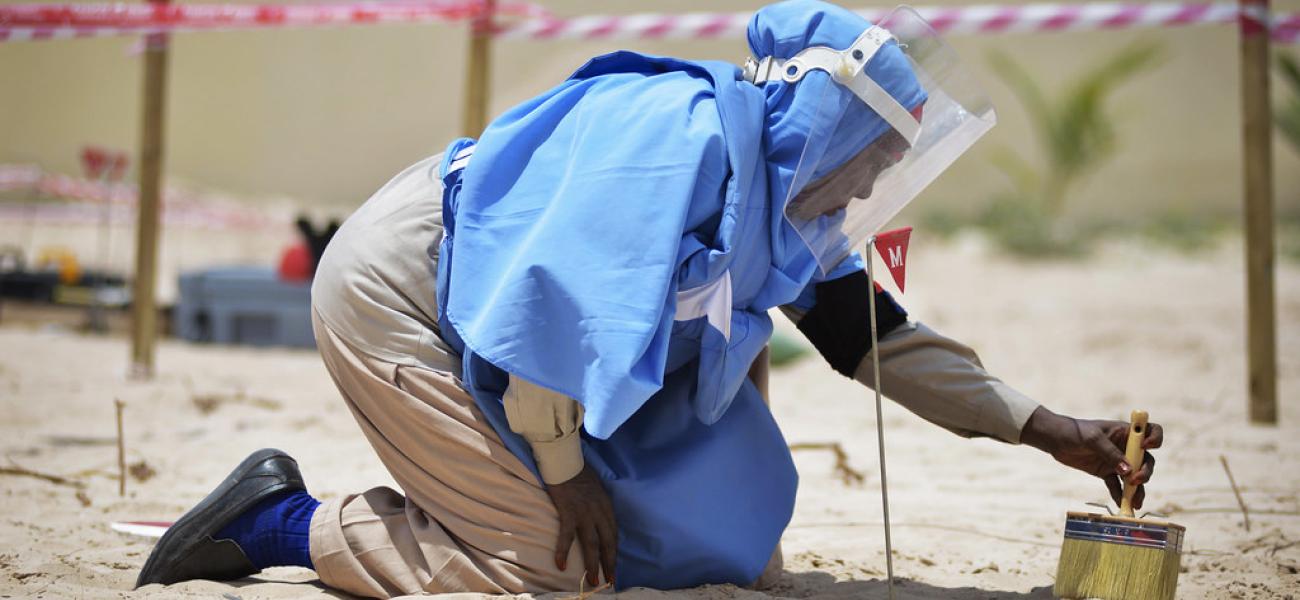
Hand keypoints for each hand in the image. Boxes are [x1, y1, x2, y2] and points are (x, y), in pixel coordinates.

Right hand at [545, 464, 616, 587]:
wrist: (564, 459)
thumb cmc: (578, 470)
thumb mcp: (596, 487)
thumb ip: (599, 503)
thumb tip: (599, 516)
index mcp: (606, 506)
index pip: (614, 534)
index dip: (614, 552)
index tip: (614, 566)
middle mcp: (599, 512)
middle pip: (607, 543)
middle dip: (609, 564)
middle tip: (610, 581)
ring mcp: (584, 513)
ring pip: (591, 544)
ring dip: (593, 564)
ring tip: (593, 581)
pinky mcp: (568, 512)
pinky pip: (567, 536)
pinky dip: (563, 551)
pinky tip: (561, 566)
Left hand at [1020, 406, 1162, 509]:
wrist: (1055, 440)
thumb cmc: (1074, 431)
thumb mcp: (1091, 438)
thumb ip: (1109, 453)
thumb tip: (1128, 471)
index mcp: (1126, 432)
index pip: (1151, 431)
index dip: (1154, 439)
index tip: (1146, 447)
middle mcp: (1126, 447)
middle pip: (1146, 460)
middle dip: (1145, 471)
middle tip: (1134, 480)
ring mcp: (1117, 461)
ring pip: (1134, 476)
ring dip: (1137, 489)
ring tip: (1135, 502)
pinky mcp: (1106, 472)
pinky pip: (1117, 486)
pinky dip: (1120, 495)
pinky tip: (1121, 504)